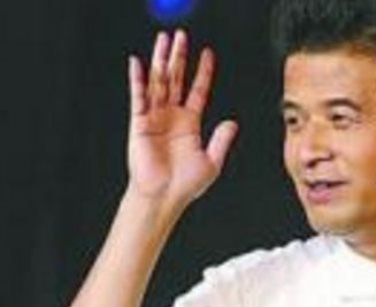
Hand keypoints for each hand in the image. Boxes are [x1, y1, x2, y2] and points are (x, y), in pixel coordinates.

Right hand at [127, 30, 237, 205]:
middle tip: (182, 36)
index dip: (203, 72)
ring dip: (161, 61)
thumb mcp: (212, 161)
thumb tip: (233, 122)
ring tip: (165, 40)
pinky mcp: (140, 123)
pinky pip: (138, 97)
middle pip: (176, 79)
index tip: (208, 54)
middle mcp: (172, 117)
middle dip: (179, 57)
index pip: (197, 90)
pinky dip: (138, 80)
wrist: (164, 197)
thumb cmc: (186, 185)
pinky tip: (138, 63)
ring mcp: (155, 118)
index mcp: (190, 124)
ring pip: (159, 82)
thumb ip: (222, 140)